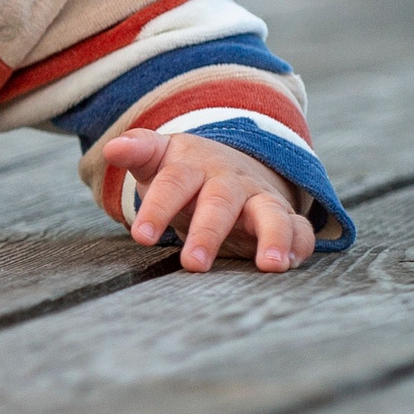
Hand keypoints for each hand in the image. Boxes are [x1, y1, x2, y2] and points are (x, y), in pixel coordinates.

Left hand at [101, 129, 316, 273]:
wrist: (228, 165)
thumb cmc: (184, 172)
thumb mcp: (158, 159)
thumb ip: (138, 152)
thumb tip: (112, 148)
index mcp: (193, 166)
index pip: (174, 183)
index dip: (157, 209)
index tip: (141, 237)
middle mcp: (229, 181)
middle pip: (220, 202)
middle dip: (208, 232)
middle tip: (193, 264)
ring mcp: (259, 198)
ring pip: (271, 213)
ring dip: (274, 237)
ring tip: (271, 265)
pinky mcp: (282, 216)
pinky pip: (299, 228)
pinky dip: (300, 244)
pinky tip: (291, 263)